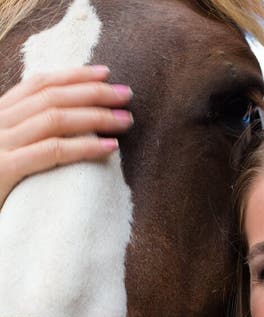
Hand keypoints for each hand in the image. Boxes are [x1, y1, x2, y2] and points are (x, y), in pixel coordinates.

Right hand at [0, 65, 132, 208]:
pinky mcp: (5, 170)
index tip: (105, 74)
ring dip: (95, 117)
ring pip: (54, 119)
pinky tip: (109, 148)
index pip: (38, 84)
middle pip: (51, 97)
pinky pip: (51, 152)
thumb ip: (28, 138)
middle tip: (126, 96)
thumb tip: (70, 132)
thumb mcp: (7, 154)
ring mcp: (0, 144)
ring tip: (125, 120)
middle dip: (92, 92)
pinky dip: (83, 148)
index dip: (73, 76)